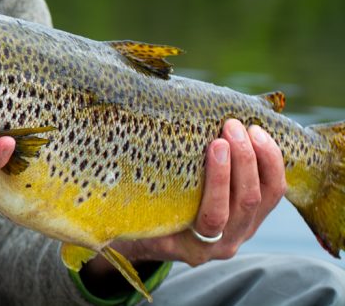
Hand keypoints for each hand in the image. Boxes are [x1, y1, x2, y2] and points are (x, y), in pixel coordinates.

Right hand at [86, 118, 286, 279]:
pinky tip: (261, 137)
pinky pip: (274, 193)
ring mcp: (241, 233)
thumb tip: (96, 153)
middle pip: (246, 203)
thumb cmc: (132, 219)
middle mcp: (221, 244)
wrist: (150, 241)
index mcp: (190, 246)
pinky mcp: (252, 219)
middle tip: (230, 126)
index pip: (214, 216)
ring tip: (248, 127)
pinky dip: (272, 164)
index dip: (220, 180)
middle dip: (243, 160)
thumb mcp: (124, 215)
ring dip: (261, 159)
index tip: (214, 143)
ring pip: (266, 198)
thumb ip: (120, 198)